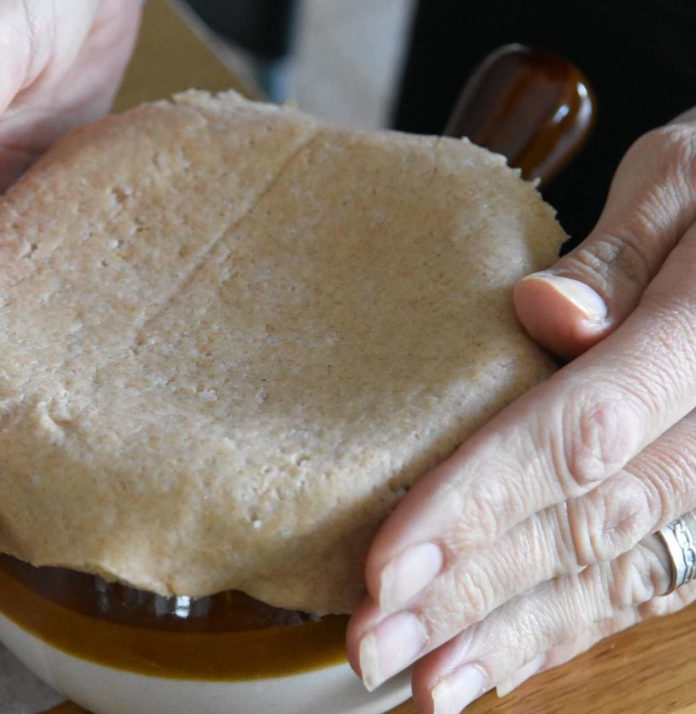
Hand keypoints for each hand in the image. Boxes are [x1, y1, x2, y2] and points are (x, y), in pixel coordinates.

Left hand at [348, 110, 695, 711]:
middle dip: (469, 593)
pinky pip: (647, 578)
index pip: (577, 434)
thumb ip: (622, 256)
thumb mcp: (688, 182)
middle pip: (581, 523)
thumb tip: (544, 313)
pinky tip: (501, 661)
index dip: (477, 503)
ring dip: (511, 634)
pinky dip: (571, 627)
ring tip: (424, 682)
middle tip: (372, 643)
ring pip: (615, 572)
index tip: (387, 562)